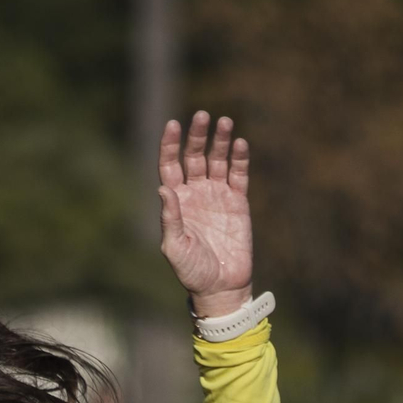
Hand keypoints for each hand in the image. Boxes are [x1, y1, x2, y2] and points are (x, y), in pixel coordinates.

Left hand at [157, 112, 253, 316]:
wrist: (221, 286)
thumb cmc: (192, 270)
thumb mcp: (175, 246)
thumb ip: (170, 218)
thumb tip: (163, 189)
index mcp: (176, 201)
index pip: (170, 165)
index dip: (170, 145)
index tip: (172, 124)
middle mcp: (195, 193)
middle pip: (194, 156)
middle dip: (197, 136)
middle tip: (202, 116)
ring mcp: (217, 195)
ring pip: (217, 160)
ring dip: (219, 141)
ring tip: (224, 122)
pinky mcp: (238, 202)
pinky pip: (238, 175)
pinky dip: (239, 159)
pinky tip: (239, 143)